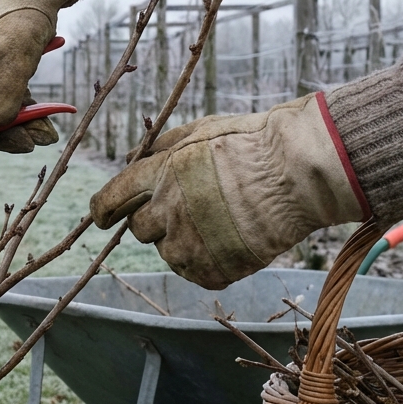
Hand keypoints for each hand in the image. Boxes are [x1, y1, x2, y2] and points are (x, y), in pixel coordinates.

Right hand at [0, 0, 77, 167]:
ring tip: (45, 135)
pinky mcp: (0, 65)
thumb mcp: (13, 48)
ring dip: (19, 126)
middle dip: (3, 134)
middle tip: (31, 144)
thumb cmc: (18, 8)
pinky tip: (46, 119)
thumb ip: (3, 87)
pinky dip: (26, 109)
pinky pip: (8, 96)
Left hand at [89, 93, 371, 288]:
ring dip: (181, 241)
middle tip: (185, 208)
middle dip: (154, 219)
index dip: (104, 209)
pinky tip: (228, 241)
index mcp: (161, 174)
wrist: (299, 172)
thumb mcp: (199, 130)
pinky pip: (195, 274)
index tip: (103, 216)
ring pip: (167, 253)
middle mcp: (169, 210)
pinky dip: (206, 262)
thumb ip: (160, 148)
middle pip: (139, 229)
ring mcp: (193, 243)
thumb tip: (131, 160)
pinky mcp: (216, 269)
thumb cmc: (252, 144)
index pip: (112, 199)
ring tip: (214, 223)